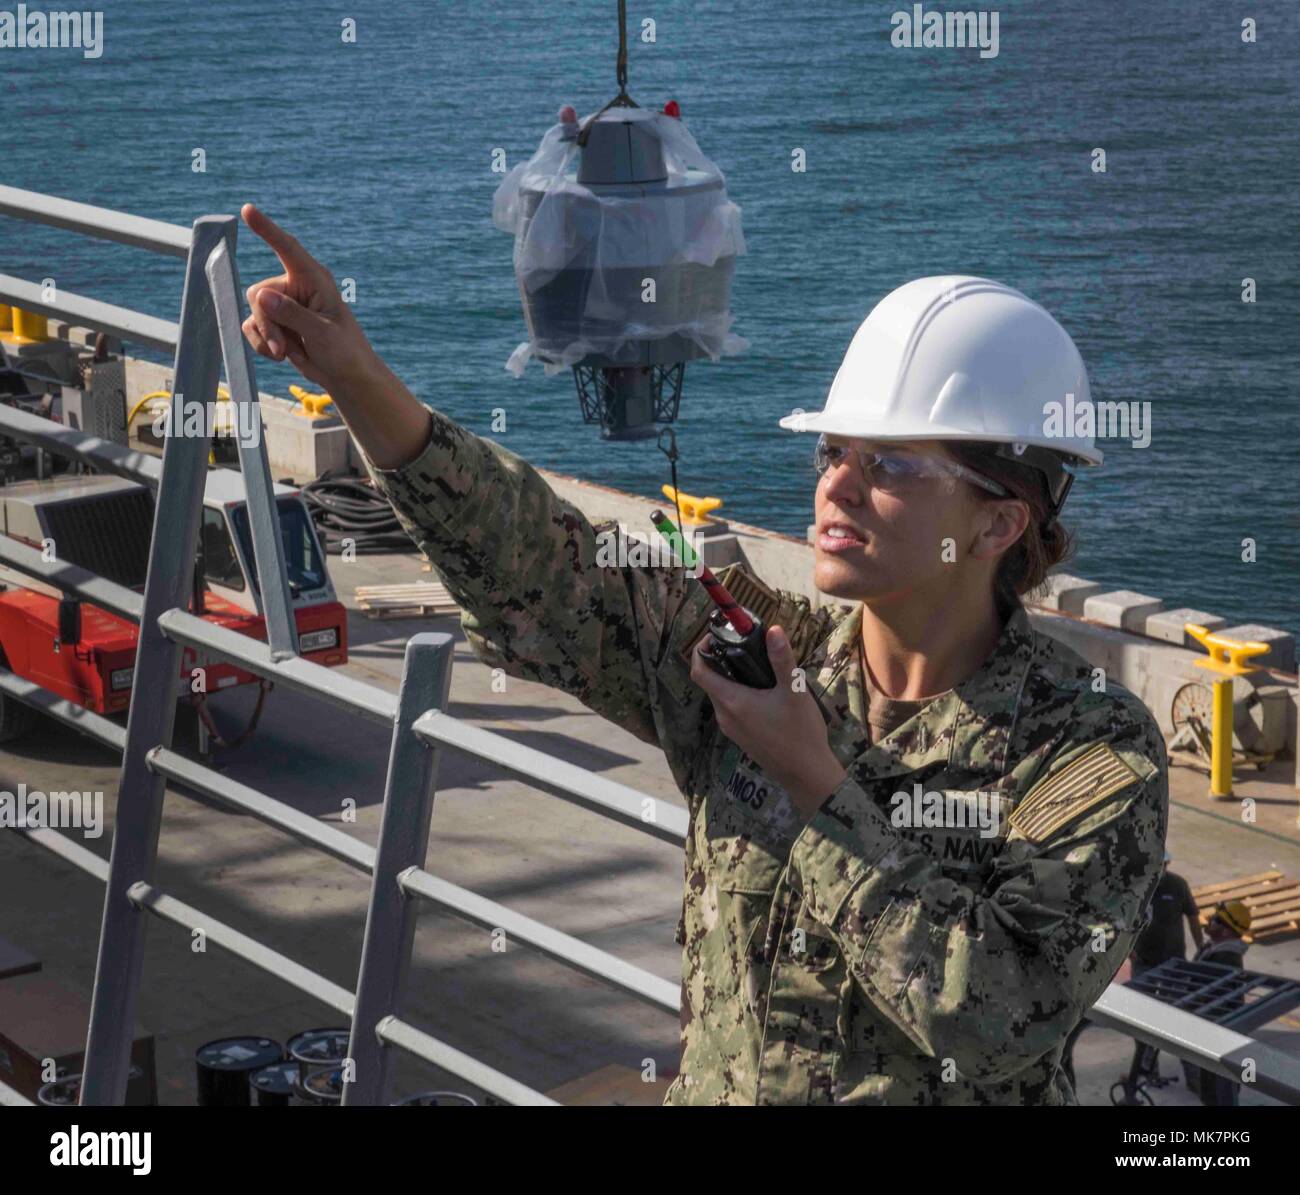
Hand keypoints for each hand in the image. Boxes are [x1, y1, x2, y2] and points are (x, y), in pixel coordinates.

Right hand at [239, 204, 375, 390]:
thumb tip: (260, 296)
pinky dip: (262, 345)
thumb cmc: (344, 350)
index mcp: (314, 279)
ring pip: (254, 313)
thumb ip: (293, 315)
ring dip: (266, 337)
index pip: (287, 248)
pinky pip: (252, 328)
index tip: (248, 209)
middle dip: (267, 324)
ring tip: (287, 352)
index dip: (267, 229)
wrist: (345, 374)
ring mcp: (283, 305)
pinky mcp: (275, 322)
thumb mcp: (322, 333)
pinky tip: (282, 355)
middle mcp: (295, 286)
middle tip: (284, 347)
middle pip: (258, 295)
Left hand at [690, 625, 846, 816]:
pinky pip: (731, 709)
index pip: (699, 671)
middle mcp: (725, 716)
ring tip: (755, 665)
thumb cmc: (800, 732)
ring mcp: (732, 729)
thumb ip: (781, 659)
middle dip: (720, 660)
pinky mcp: (741, 738)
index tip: (716, 636)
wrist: (806, 774)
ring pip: (721, 696)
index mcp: (732, 701)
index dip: (701, 650)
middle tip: (742, 645)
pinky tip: (763, 691)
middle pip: (710, 682)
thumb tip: (773, 630)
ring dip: (730, 678)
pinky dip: (738, 694)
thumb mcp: (794, 691)